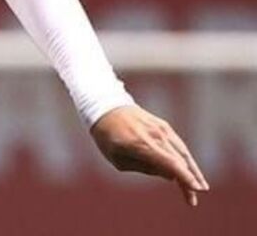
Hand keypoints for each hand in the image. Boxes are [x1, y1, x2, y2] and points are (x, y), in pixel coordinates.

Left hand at [91, 104, 208, 205]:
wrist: (106, 107)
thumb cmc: (107, 137)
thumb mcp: (118, 159)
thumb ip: (145, 169)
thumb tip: (170, 176)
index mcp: (141, 145)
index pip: (170, 163)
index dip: (185, 177)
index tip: (196, 189)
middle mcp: (155, 136)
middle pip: (179, 161)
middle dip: (189, 181)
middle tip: (194, 199)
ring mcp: (161, 129)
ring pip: (183, 152)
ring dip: (193, 170)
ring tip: (201, 187)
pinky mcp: (164, 126)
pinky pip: (178, 144)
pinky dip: (186, 158)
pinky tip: (190, 170)